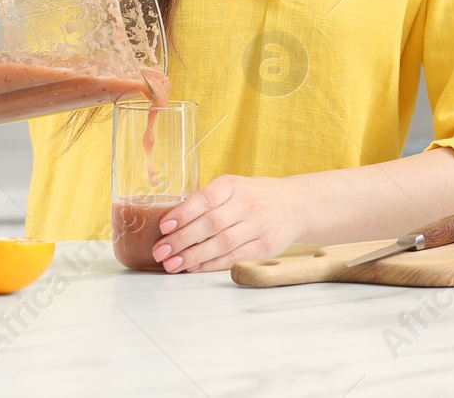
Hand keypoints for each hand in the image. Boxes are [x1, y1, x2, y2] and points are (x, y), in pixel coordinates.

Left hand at [151, 175, 303, 272]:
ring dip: (193, 256)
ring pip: (221, 244)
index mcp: (232, 185)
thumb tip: (171, 222)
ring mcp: (258, 226)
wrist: (293, 205)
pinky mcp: (265, 247)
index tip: (164, 227)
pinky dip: (211, 264)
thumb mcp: (231, 187)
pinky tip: (194, 267)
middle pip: (211, 224)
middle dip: (182, 240)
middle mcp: (246, 204)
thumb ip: (206, 200)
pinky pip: (234, 257)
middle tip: (160, 251)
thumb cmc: (252, 196)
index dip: (183, 214)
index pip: (205, 199)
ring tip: (172, 264)